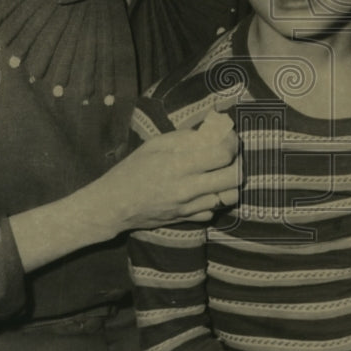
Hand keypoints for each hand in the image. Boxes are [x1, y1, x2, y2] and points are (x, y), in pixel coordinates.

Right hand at [105, 125, 240, 231]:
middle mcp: (188, 188)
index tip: (229, 136)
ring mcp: (189, 207)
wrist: (114, 205)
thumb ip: (186, 138)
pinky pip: (214, 211)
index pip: (222, 154)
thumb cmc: (133, 169)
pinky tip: (205, 189)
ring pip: (229, 197)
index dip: (232, 142)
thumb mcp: (155, 145)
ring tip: (219, 172)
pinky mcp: (187, 220)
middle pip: (234, 177)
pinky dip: (215, 199)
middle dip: (237, 162)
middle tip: (228, 154)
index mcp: (178, 165)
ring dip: (229, 183)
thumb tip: (213, 130)